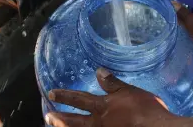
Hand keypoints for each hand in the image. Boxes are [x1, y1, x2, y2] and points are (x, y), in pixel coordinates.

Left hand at [44, 68, 176, 126]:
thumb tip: (99, 71)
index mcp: (103, 107)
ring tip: (56, 126)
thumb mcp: (128, 91)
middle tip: (48, 116)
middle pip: (74, 122)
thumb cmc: (144, 109)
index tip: (52, 93)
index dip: (65, 96)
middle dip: (60, 118)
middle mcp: (98, 123)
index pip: (79, 99)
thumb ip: (112, 83)